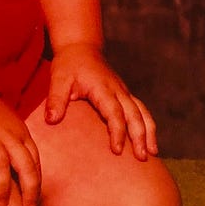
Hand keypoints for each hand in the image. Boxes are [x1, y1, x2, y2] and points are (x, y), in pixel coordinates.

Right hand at [0, 87, 41, 205]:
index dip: (37, 182)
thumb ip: (18, 142)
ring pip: (1, 167)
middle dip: (30, 190)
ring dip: (3, 189)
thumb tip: (25, 169)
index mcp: (19, 132)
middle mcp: (6, 136)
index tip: (35, 200)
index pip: (35, 161)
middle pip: (25, 166)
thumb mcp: (9, 122)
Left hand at [45, 43, 158, 160]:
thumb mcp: (58, 78)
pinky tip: (149, 141)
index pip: (114, 112)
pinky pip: (140, 109)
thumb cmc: (69, 64)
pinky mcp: (124, 94)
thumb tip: (51, 120)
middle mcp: (117, 89)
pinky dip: (147, 125)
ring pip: (141, 111)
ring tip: (153, 153)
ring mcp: (123, 91)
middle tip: (142, 158)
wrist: (80, 47)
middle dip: (140, 136)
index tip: (117, 150)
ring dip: (149, 131)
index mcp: (102, 87)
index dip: (117, 131)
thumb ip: (56, 99)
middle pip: (134, 113)